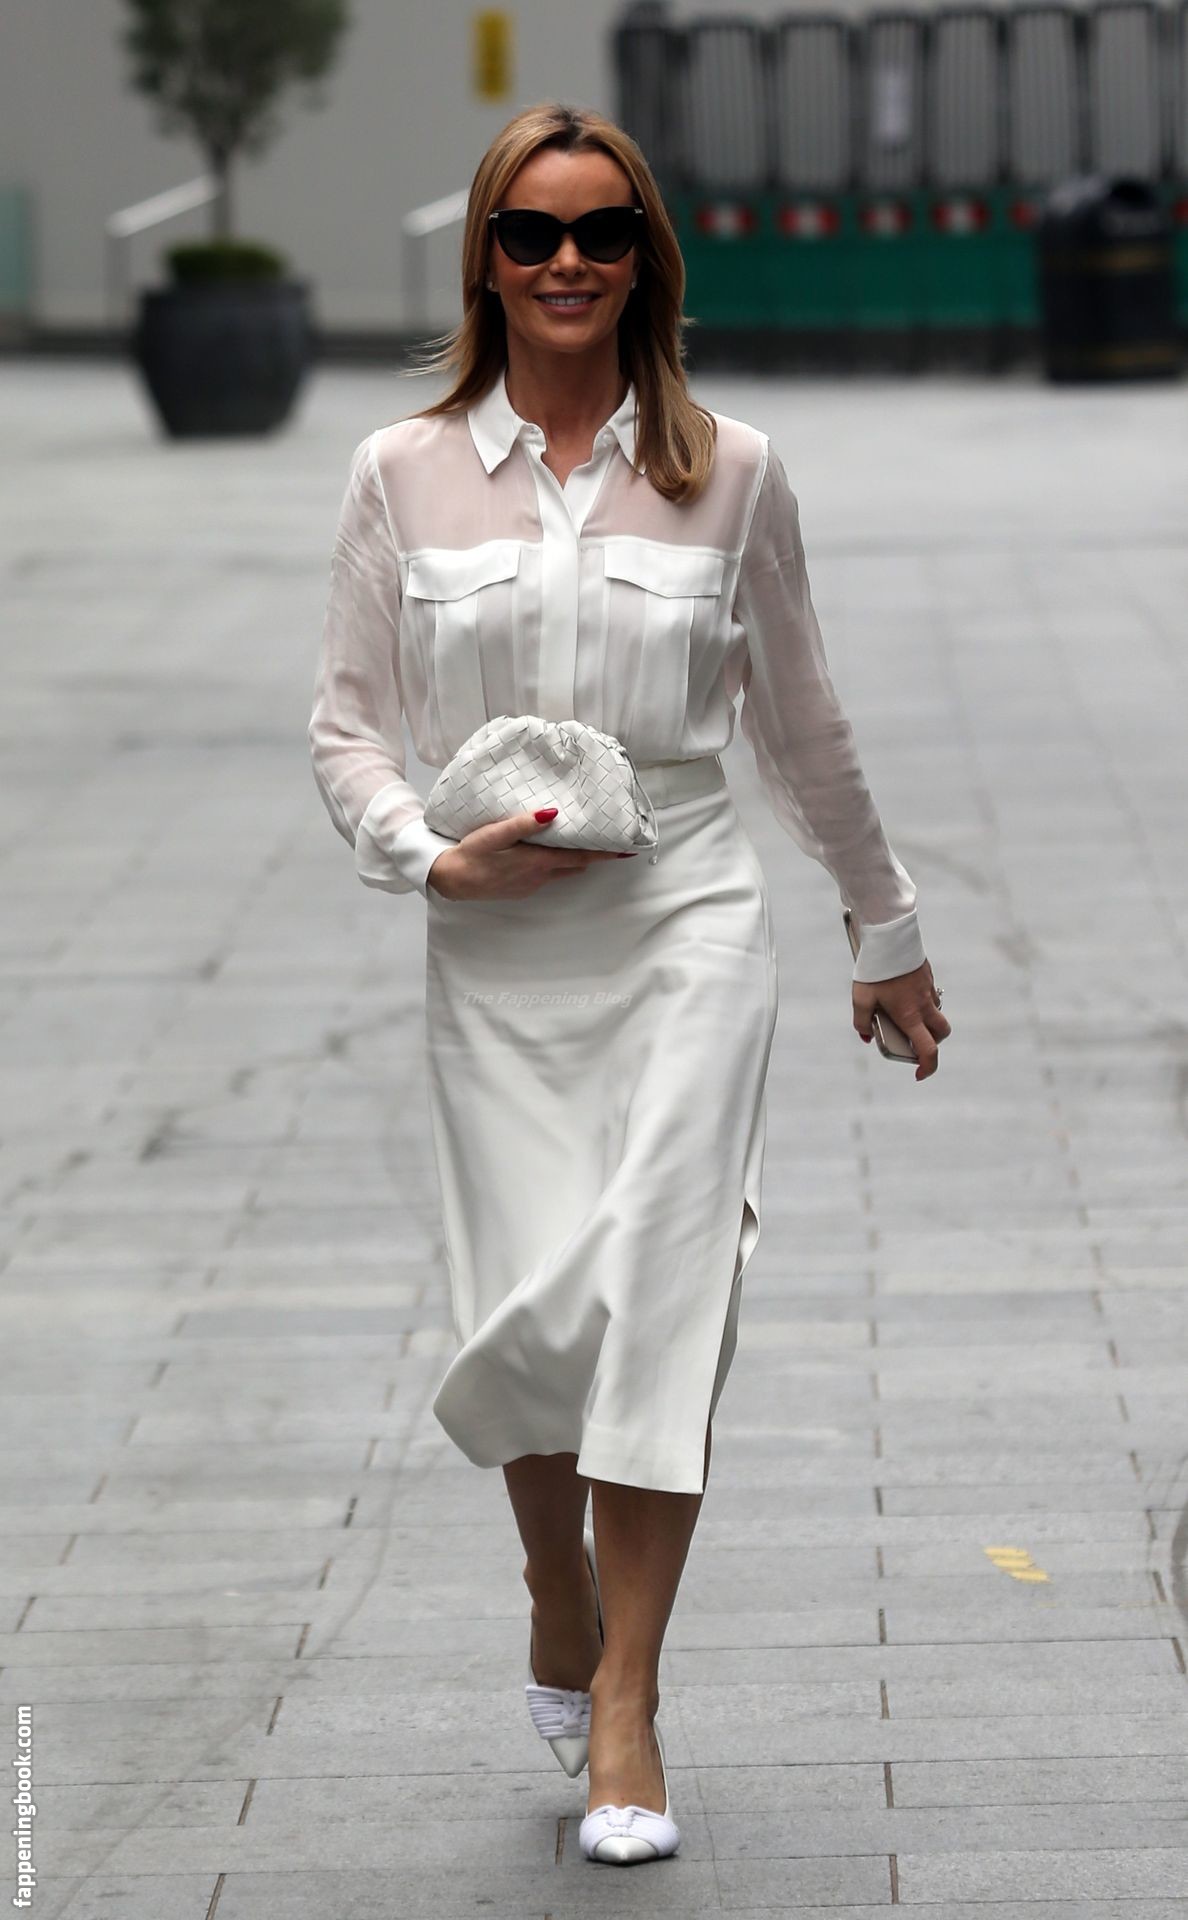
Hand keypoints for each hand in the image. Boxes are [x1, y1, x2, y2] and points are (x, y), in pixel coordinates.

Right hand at [426, 808, 629, 900]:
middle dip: (593, 856)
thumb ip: (524, 824)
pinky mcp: (521, 888)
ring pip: (561, 871)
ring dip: (574, 861)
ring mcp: (530, 885)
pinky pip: (546, 875)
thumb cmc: (472, 854)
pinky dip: (556, 865)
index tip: (626, 851)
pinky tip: (548, 854)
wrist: (451, 881)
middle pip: (575, 865)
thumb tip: (552, 814)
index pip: (580, 857)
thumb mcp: (495, 834)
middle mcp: (539, 876)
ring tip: (584, 846)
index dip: (604, 855)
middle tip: (610, 845)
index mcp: (537, 862)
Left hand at [853, 959, 949, 1080]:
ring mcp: (928, 990)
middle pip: (941, 1034)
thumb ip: (861, 1021)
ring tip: (903, 1015)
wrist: (890, 936)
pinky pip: (931, 997)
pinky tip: (902, 994)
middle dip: (933, 1044)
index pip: (928, 1050)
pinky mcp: (928, 977)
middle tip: (914, 1043)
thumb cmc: (875, 969)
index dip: (927, 1067)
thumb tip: (866, 1037)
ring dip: (927, 1021)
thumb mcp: (861, 998)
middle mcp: (924, 1006)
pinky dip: (922, 1003)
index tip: (918, 1074)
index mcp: (910, 1016)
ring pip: (937, 1014)